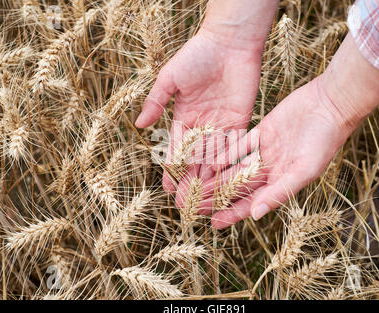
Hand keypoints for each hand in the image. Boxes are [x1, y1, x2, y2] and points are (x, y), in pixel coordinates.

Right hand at [135, 30, 262, 191]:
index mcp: (184, 116)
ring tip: (203, 199)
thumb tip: (138, 125)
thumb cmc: (197, 56)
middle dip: (189, 180)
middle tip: (185, 204)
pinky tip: (220, 178)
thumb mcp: (170, 79)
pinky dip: (226, 162)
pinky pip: (232, 146)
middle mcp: (202, 125)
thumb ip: (156, 102)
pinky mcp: (240, 121)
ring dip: (208, 178)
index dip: (171, 169)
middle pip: (195, 159)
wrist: (229, 43)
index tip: (166, 188)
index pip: (176, 149)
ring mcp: (221, 125)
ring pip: (213, 157)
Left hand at [174, 75, 351, 226]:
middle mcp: (271, 170)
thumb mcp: (303, 170)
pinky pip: (240, 146)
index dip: (233, 214)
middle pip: (240, 187)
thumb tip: (255, 215)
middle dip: (219, 197)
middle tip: (196, 207)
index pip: (252, 203)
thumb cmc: (323, 142)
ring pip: (236, 168)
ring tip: (196, 187)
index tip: (214, 223)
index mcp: (282, 183)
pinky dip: (226, 153)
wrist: (329, 106)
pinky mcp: (261, 132)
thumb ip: (278, 192)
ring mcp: (265, 152)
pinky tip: (210, 162)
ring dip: (218, 177)